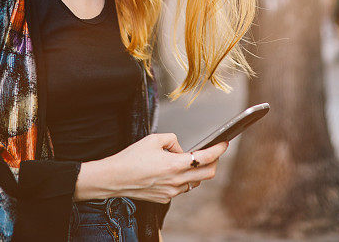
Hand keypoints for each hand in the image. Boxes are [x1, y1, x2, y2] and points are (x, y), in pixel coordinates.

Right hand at [81, 133, 228, 203]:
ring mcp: (171, 192)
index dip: (219, 150)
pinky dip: (183, 179)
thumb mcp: (153, 139)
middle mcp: (176, 181)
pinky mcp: (165, 198)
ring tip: (186, 160)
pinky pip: (181, 188)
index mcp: (175, 165)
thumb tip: (181, 149)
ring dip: (196, 171)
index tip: (224, 143)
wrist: (113, 179)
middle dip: (214, 162)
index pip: (206, 158)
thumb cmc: (130, 158)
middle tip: (212, 153)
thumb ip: (172, 140)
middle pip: (208, 174)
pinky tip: (172, 171)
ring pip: (194, 182)